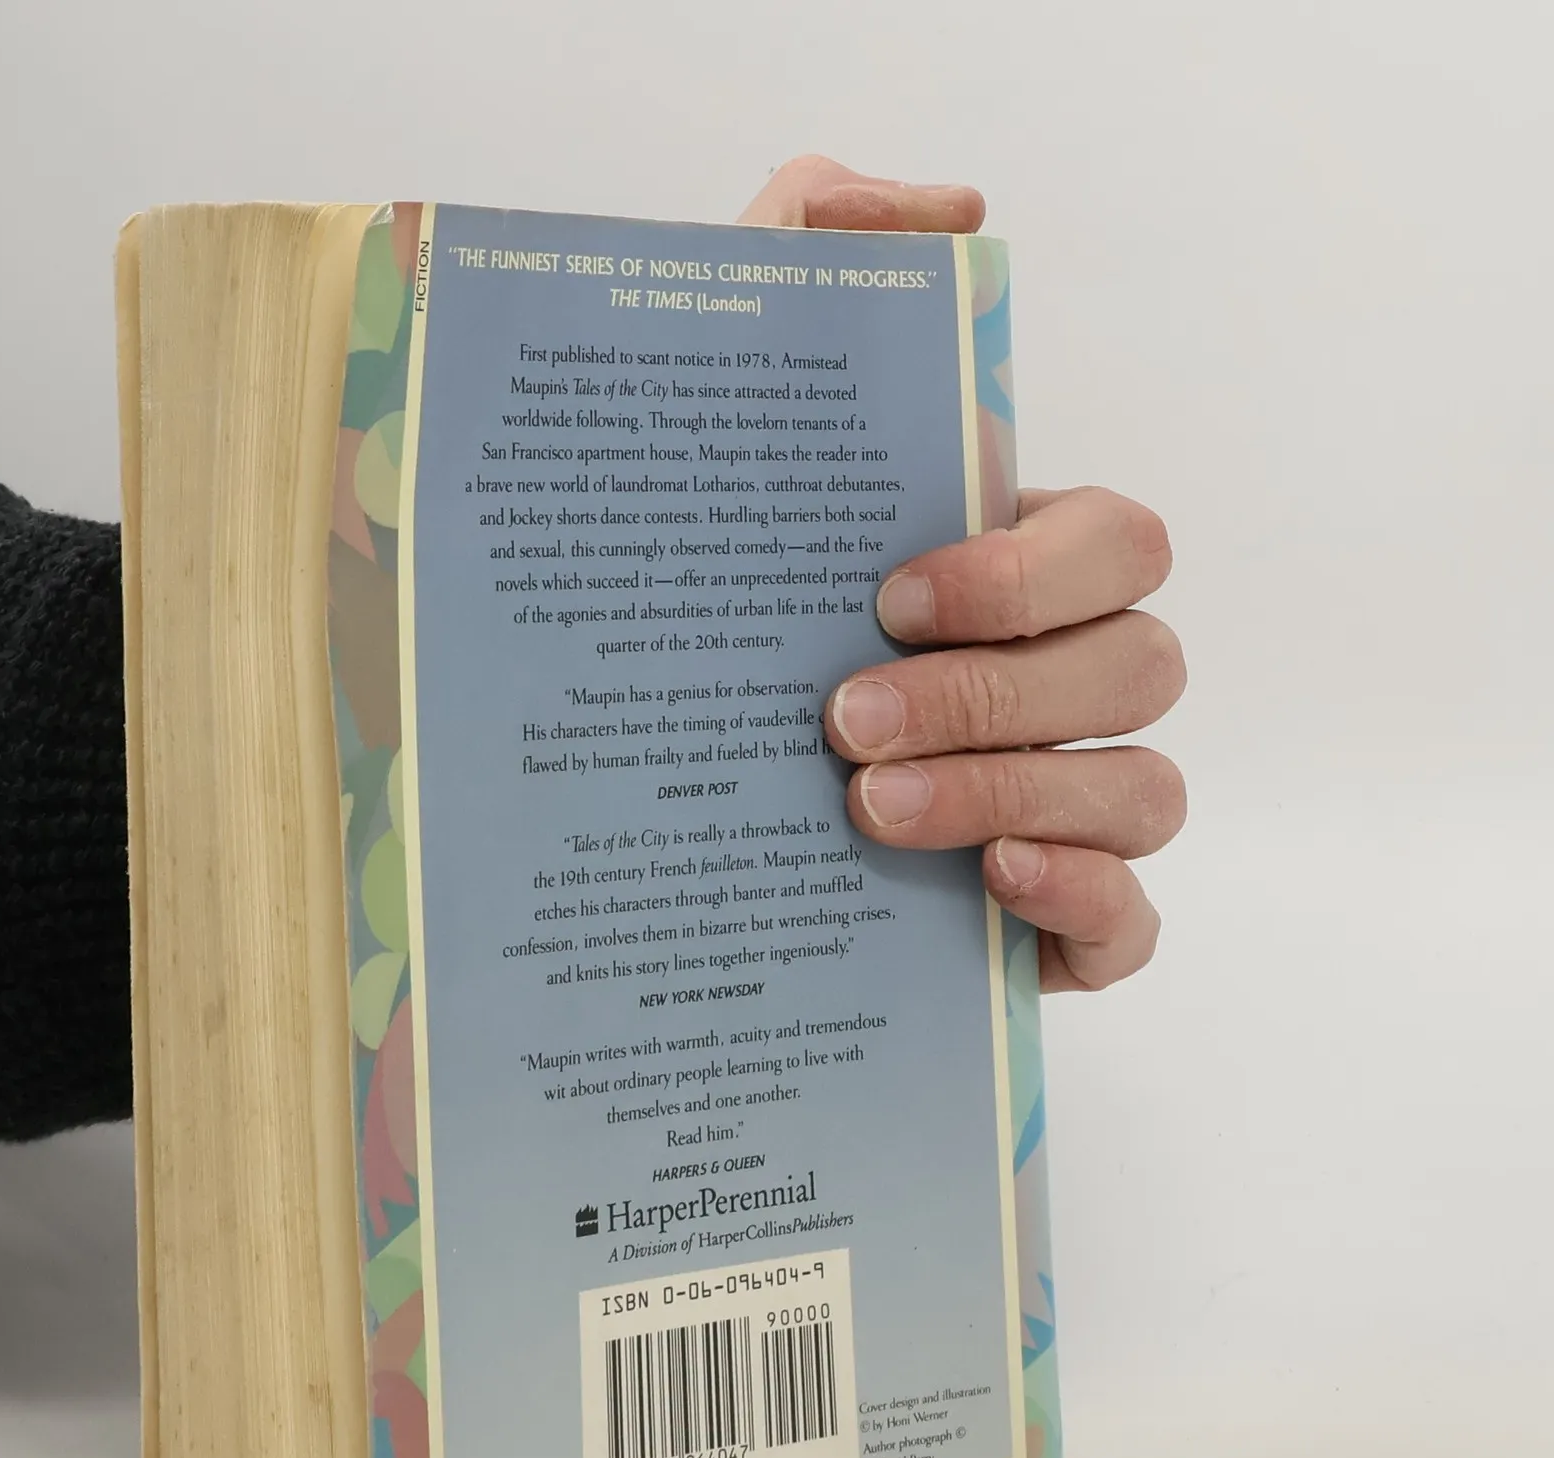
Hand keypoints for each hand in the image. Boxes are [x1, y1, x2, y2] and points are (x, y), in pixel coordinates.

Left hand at [740, 157, 1185, 989]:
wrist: (632, 785)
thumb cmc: (699, 587)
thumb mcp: (717, 401)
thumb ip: (809, 249)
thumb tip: (952, 215)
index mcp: (1017, 568)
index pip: (1119, 541)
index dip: (1028, 572)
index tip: (885, 596)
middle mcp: (1063, 678)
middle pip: (1138, 666)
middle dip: (995, 692)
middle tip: (841, 723)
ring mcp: (1069, 800)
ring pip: (1144, 791)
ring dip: (1018, 793)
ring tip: (869, 811)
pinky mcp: (1049, 921)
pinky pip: (1132, 923)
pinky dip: (1084, 901)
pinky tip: (988, 885)